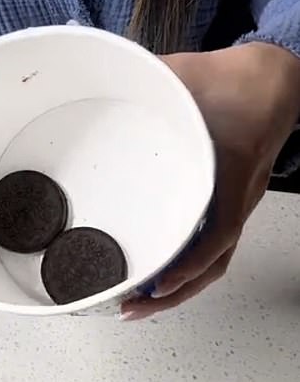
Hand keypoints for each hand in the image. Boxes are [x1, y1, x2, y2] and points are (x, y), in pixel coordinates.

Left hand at [121, 42, 299, 319]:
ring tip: (137, 304)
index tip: (160, 282)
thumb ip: (147, 76)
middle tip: (130, 309)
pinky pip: (210, 244)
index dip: (191, 263)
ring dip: (178, 287)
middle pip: (213, 263)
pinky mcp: (227, 201)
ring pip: (213, 260)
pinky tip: (156, 270)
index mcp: (231, 170)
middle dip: (173, 293)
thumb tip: (104, 78)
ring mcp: (234, 203)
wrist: (276, 80)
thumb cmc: (238, 81)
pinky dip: (185, 265)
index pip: (219, 230)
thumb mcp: (189, 73)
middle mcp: (237, 197)